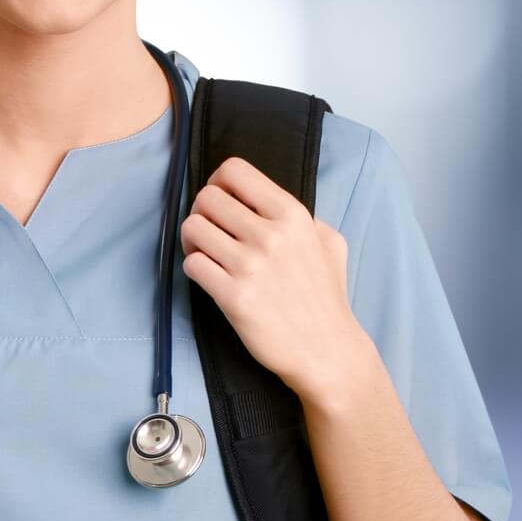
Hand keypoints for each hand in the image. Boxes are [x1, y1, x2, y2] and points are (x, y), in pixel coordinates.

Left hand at [179, 155, 363, 396]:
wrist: (326, 350)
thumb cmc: (326, 297)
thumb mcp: (329, 242)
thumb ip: (301, 216)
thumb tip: (264, 199)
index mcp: (293, 215)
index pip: (235, 170)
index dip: (219, 182)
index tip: (222, 200)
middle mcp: (271, 235)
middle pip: (206, 198)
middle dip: (202, 213)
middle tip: (211, 232)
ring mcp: (251, 266)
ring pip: (192, 228)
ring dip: (193, 241)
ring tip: (207, 255)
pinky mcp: (234, 297)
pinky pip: (192, 265)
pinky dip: (195, 269)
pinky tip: (210, 277)